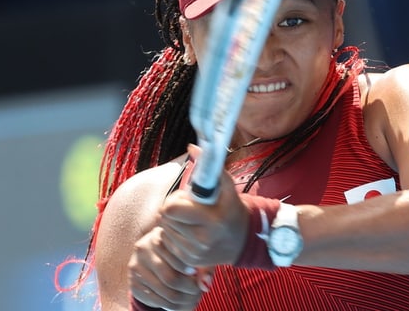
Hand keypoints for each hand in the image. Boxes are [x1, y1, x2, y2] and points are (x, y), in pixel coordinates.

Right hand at [129, 225, 208, 309]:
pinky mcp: (133, 284)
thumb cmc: (179, 253)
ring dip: (182, 299)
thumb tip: (205, 285)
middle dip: (188, 288)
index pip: (175, 255)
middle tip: (196, 290)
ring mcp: (136, 267)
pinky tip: (179, 300)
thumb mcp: (192, 254)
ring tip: (192, 297)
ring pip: (165, 291)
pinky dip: (170, 305)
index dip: (187, 267)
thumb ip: (203, 267)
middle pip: (170, 277)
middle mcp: (143, 248)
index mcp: (158, 235)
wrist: (153, 260)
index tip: (195, 272)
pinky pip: (155, 300)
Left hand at [158, 144, 250, 268]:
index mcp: (211, 221)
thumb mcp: (226, 187)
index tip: (185, 198)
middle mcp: (202, 241)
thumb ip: (209, 167)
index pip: (171, 208)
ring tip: (190, 220)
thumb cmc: (232, 209)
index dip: (174, 200)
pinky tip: (189, 232)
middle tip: (188, 208)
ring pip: (165, 230)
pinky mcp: (189, 262)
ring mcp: (194, 254)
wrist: (244, 241)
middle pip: (165, 219)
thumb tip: (192, 147)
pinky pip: (168, 242)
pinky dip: (175, 235)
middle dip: (173, 210)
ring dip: (173, 222)